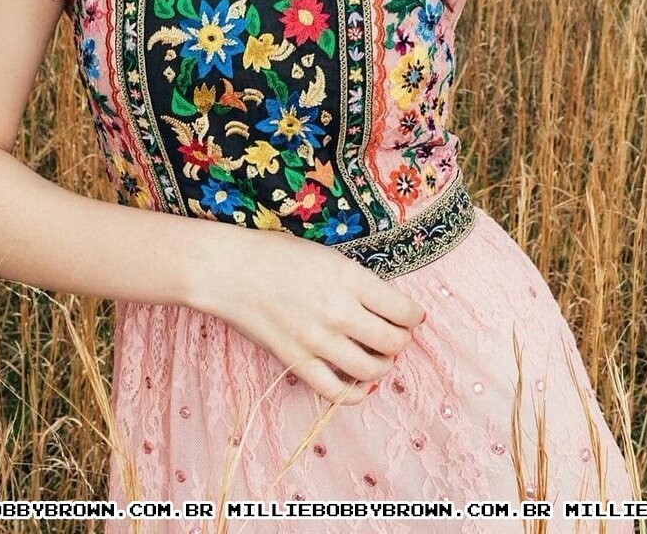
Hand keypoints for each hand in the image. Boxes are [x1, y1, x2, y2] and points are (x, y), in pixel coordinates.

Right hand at [203, 226, 427, 406]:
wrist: (232, 270)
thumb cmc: (279, 254)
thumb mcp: (329, 257)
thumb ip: (358, 281)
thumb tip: (386, 305)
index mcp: (351, 278)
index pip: (403, 310)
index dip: (415, 316)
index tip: (413, 316)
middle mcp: (339, 311)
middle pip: (393, 342)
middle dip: (402, 341)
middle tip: (397, 336)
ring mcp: (318, 340)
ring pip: (371, 369)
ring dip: (383, 366)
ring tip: (379, 357)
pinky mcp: (297, 361)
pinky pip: (336, 391)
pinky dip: (355, 394)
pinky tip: (360, 385)